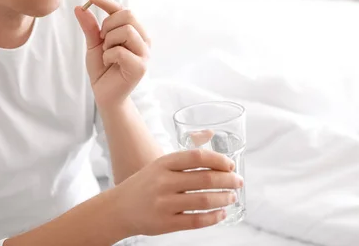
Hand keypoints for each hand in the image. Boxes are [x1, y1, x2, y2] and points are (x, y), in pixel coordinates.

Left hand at [74, 0, 150, 109]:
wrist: (105, 94)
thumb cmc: (103, 69)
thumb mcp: (94, 44)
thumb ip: (90, 27)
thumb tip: (80, 7)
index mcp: (135, 31)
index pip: (123, 9)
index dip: (107, 1)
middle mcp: (143, 40)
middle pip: (128, 15)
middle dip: (108, 25)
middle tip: (102, 39)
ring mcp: (144, 53)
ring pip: (126, 30)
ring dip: (109, 41)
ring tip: (107, 53)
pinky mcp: (140, 67)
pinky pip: (121, 50)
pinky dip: (109, 55)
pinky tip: (109, 62)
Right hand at [108, 149, 243, 236]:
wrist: (119, 208)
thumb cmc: (146, 183)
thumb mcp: (160, 164)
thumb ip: (185, 156)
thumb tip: (212, 134)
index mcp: (164, 163)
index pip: (197, 157)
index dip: (219, 160)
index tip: (231, 165)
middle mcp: (164, 182)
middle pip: (205, 179)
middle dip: (228, 180)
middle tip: (238, 182)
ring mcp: (164, 203)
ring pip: (204, 200)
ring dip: (224, 198)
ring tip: (232, 197)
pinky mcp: (166, 223)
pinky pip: (196, 220)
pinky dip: (214, 217)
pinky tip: (221, 213)